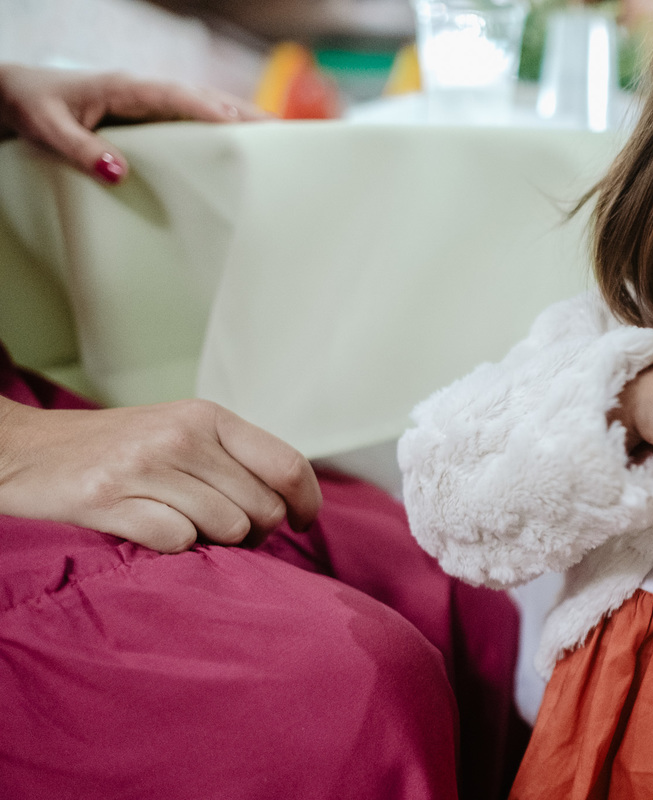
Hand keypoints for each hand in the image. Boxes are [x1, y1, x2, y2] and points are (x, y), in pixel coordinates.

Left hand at [0, 63, 265, 183]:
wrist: (16, 92)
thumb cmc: (31, 106)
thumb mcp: (46, 129)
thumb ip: (80, 149)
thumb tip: (118, 173)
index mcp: (125, 87)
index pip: (178, 98)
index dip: (212, 112)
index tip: (243, 129)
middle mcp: (145, 90)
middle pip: (206, 99)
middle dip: (245, 115)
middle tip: (284, 135)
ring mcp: (151, 100)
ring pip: (206, 106)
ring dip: (242, 119)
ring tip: (279, 140)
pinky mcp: (151, 112)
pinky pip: (195, 116)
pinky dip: (223, 125)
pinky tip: (243, 143)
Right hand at [0, 397, 320, 552]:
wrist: (24, 451)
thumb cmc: (117, 450)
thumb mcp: (182, 434)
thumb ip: (235, 458)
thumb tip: (294, 501)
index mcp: (208, 417)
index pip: (288, 465)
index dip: (308, 502)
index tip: (304, 524)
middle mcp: (182, 435)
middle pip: (264, 507)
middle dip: (257, 533)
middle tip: (227, 533)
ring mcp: (145, 465)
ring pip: (227, 528)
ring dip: (215, 543)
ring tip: (186, 528)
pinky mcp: (109, 499)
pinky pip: (179, 541)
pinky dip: (174, 547)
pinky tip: (152, 531)